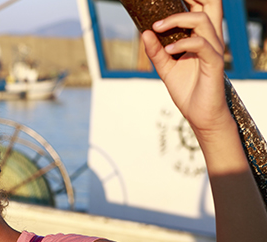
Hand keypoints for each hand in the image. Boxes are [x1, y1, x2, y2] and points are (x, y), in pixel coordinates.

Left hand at [142, 0, 231, 135]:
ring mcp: (214, 49)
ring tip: (157, 28)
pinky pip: (201, 45)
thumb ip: (156, 51)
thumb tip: (144, 32)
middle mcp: (210, 39)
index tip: (163, 2)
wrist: (199, 114)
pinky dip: (183, 44)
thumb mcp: (166, 68)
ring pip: (202, 21)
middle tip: (166, 2)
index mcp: (201, 36)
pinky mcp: (214, 63)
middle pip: (210, 5)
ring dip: (177, 20)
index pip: (201, 8)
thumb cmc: (187, 89)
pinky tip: (168, 50)